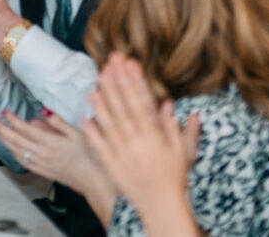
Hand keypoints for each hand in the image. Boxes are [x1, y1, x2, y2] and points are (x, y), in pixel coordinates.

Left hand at [0, 109, 108, 202]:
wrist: (94, 180)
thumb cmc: (89, 156)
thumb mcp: (78, 134)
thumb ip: (58, 122)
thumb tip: (43, 112)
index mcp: (51, 143)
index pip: (25, 129)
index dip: (12, 119)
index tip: (4, 111)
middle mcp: (43, 154)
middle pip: (16, 140)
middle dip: (1, 128)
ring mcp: (42, 164)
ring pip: (17, 151)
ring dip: (4, 141)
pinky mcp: (43, 172)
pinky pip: (24, 162)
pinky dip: (13, 154)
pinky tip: (10, 149)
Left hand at [82, 53, 201, 228]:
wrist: (162, 206)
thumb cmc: (174, 179)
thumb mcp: (183, 152)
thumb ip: (177, 128)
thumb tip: (171, 105)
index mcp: (155, 137)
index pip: (143, 103)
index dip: (135, 82)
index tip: (130, 64)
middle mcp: (138, 142)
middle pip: (124, 107)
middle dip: (117, 82)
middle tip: (109, 62)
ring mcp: (123, 152)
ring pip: (110, 122)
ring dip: (102, 102)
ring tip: (94, 82)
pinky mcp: (111, 163)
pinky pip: (99, 145)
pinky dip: (92, 131)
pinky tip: (84, 117)